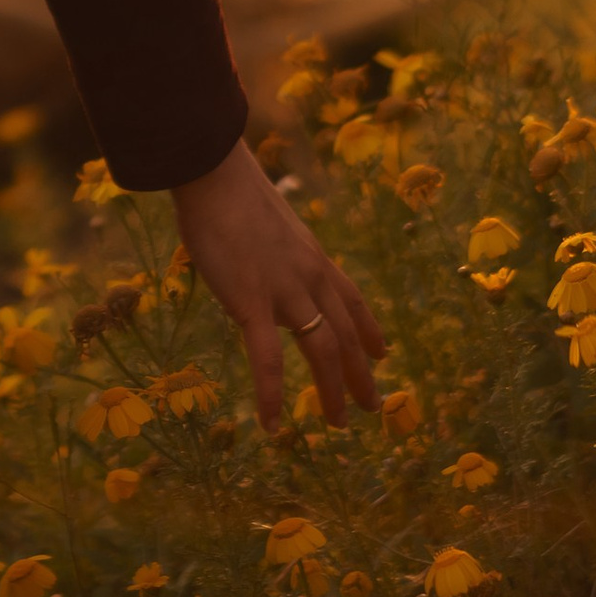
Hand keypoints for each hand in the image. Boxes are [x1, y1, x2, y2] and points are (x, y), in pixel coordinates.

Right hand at [173, 134, 385, 431]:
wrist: (213, 171)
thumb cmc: (230, 189)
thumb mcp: (269, 221)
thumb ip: (275, 247)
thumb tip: (264, 257)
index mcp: (312, 255)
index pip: (352, 299)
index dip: (370, 329)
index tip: (382, 354)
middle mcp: (309, 276)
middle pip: (346, 333)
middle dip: (361, 374)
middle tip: (371, 407)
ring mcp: (284, 290)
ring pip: (322, 350)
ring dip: (332, 392)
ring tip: (337, 424)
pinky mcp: (251, 302)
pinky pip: (266, 359)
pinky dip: (271, 395)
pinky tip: (272, 425)